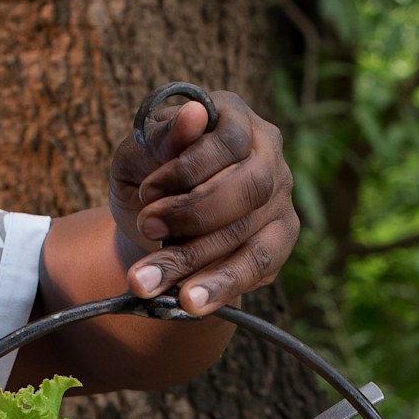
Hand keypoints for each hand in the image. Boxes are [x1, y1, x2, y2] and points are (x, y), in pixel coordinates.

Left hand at [109, 91, 298, 316]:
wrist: (151, 220)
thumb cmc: (145, 175)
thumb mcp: (137, 153)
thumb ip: (160, 137)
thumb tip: (193, 116)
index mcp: (234, 117)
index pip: (229, 140)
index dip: (187, 169)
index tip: (146, 193)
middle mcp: (268, 154)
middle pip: (251, 187)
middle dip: (194, 216)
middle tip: (146, 229)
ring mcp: (280, 198)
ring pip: (255, 235)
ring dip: (201, 262)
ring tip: (152, 283)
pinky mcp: (280, 239)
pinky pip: (261, 268)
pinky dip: (222, 286)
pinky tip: (190, 302)